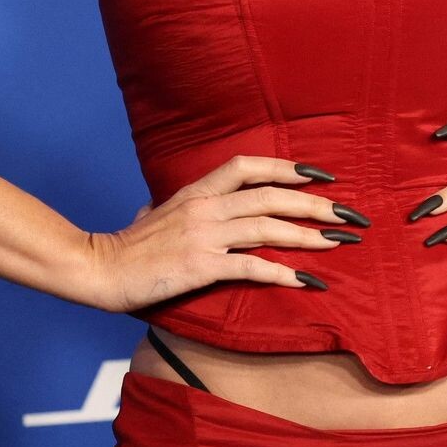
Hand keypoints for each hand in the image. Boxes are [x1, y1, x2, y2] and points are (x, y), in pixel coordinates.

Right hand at [79, 155, 366, 314]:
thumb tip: (160, 205)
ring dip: (307, 236)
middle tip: (348, 215)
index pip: (247, 167)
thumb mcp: (150, 214)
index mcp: (195, 191)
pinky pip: (251, 266)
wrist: (99, 269)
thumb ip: (166, 207)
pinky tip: (307, 280)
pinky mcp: (201, 266)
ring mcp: (203, 236)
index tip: (318, 175)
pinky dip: (282, 272)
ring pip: (267, 227)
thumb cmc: (125, 246)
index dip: (285, 167)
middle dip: (314, 205)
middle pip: (270, 197)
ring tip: (338, 243)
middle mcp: (204, 207)